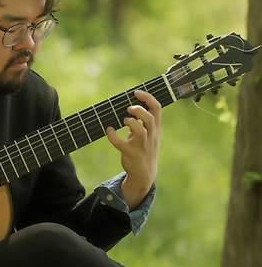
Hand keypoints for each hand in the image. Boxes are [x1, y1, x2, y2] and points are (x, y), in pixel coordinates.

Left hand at [106, 89, 160, 208]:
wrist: (144, 174)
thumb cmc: (144, 149)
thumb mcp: (148, 134)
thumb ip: (142, 121)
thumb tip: (131, 106)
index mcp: (155, 129)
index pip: (157, 108)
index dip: (147, 98)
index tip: (136, 92)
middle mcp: (150, 136)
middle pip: (150, 119)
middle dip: (139, 110)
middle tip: (129, 108)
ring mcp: (141, 146)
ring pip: (141, 131)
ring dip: (131, 122)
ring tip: (124, 121)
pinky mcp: (130, 154)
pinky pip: (121, 144)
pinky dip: (113, 136)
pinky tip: (109, 130)